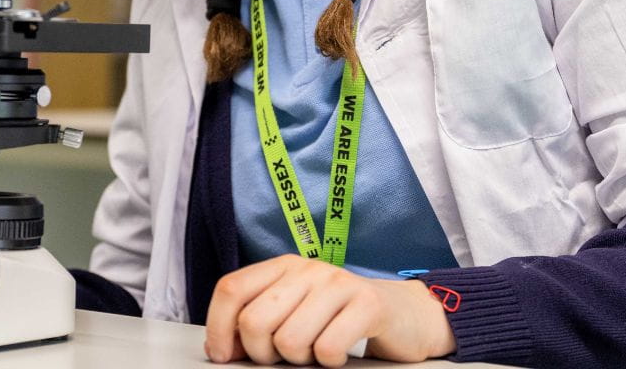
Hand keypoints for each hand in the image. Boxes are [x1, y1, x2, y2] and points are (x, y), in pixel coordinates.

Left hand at [204, 254, 455, 365]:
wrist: (406, 314)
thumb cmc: (341, 317)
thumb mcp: (297, 309)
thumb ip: (262, 318)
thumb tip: (222, 346)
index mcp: (283, 266)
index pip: (231, 289)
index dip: (218, 327)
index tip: (224, 355)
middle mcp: (307, 268)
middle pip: (254, 321)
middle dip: (262, 354)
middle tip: (284, 357)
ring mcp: (337, 283)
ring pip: (288, 341)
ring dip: (300, 360)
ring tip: (316, 350)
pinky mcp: (367, 305)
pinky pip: (327, 349)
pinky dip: (329, 363)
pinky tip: (340, 352)